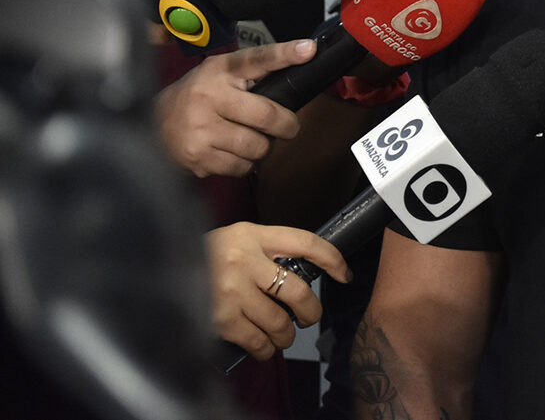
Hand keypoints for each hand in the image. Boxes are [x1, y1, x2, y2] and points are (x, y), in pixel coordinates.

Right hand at [154, 39, 314, 177]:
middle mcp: (209, 96)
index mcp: (219, 71)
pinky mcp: (198, 156)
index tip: (307, 49)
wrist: (150, 125)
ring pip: (257, 146)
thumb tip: (299, 65)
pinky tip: (229, 151)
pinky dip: (243, 163)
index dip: (284, 54)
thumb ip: (253, 73)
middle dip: (286, 125)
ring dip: (261, 147)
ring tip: (247, 138)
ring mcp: (202, 128)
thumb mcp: (219, 74)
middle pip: (268, 115)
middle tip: (287, 126)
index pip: (255, 59)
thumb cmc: (195, 98)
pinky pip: (241, 166)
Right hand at [205, 222, 350, 361]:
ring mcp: (232, 291)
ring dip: (287, 334)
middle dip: (312, 311)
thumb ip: (269, 250)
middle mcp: (244, 261)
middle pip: (298, 292)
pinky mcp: (221, 319)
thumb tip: (308, 271)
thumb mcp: (239, 238)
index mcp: (253, 235)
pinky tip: (264, 345)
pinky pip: (258, 341)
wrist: (159, 267)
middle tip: (309, 316)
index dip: (332, 259)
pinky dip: (266, 348)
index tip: (344, 274)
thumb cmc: (206, 255)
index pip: (306, 243)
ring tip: (284, 334)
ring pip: (281, 322)